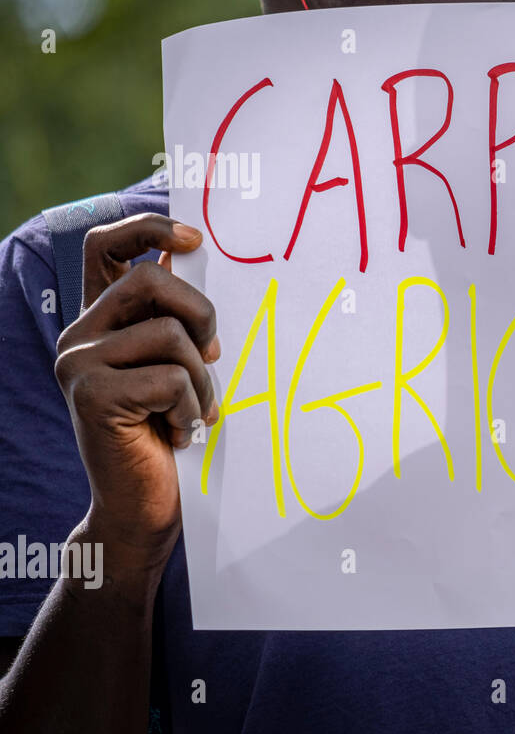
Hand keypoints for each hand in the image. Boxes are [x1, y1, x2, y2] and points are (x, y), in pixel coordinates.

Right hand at [53, 214, 219, 572]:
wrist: (144, 506)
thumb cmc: (172, 431)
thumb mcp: (178, 367)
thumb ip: (178, 322)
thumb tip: (203, 263)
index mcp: (100, 322)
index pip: (105, 246)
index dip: (148, 227)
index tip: (194, 239)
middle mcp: (79, 336)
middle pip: (150, 280)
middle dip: (201, 313)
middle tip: (214, 356)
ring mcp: (79, 365)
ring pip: (171, 333)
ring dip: (201, 377)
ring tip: (191, 410)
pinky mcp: (93, 396)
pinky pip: (171, 377)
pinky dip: (191, 407)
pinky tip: (177, 433)